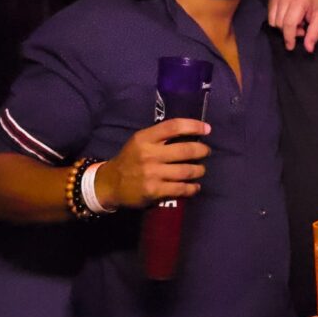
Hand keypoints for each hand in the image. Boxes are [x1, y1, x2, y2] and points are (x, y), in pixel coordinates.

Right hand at [94, 118, 210, 209]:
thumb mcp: (140, 142)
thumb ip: (161, 137)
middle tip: (206, 152)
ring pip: (187, 171)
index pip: (174, 126)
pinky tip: (195, 186)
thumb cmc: (130, 159)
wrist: (110, 184)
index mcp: (145, 138)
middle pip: (186, 150)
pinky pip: (181, 188)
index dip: (194, 126)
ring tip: (200, 170)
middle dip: (202, 150)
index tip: (207, 129)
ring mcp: (152, 173)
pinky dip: (192, 188)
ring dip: (199, 170)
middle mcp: (149, 154)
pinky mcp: (154, 191)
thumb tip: (192, 133)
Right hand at [268, 0, 317, 51]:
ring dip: (283, 26)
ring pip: (273, 20)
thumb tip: (308, 49)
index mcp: (299, 0)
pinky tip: (289, 16)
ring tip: (296, 22)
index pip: (288, 24)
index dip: (289, 38)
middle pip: (279, 23)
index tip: (291, 47)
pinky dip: (278, 19)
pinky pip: (270, 13)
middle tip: (302, 28)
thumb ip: (315, 33)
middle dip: (289, 31)